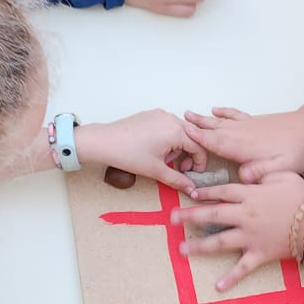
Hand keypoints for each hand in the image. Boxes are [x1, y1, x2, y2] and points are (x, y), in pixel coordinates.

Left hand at [76, 110, 207, 186]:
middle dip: (189, 155)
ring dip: (178, 148)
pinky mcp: (150, 115)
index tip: (193, 174)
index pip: (199, 146)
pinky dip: (168, 139)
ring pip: (179, 132)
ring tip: (163, 161)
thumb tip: (191, 188)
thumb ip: (178, 180)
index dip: (200, 163)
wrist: (103, 143)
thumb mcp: (156, 170)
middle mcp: (170, 118)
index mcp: (175, 130)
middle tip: (180, 169)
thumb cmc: (127, 154)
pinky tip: (156, 151)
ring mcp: (160, 115)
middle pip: (191, 137)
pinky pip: (167, 126)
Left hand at [169, 171, 303, 289]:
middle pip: (212, 215)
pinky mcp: (259, 254)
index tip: (191, 192)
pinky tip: (217, 287)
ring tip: (181, 249)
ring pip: (220, 242)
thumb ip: (261, 170)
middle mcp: (245, 216)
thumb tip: (244, 169)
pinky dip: (231, 278)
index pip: (221, 192)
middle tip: (172, 218)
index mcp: (250, 196)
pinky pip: (243, 268)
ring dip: (199, 246)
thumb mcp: (282, 175)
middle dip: (190, 216)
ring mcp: (250, 237)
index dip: (205, 191)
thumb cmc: (302, 197)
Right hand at [183, 107, 303, 179]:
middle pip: (213, 129)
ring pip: (221, 121)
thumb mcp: (281, 169)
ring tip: (189, 114)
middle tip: (177, 121)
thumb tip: (243, 177)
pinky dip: (224, 112)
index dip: (198, 139)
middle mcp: (242, 133)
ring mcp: (248, 125)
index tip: (181, 133)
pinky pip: (235, 115)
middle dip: (195, 126)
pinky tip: (217, 110)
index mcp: (243, 147)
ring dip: (205, 119)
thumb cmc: (297, 151)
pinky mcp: (255, 121)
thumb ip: (261, 172)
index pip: (215, 142)